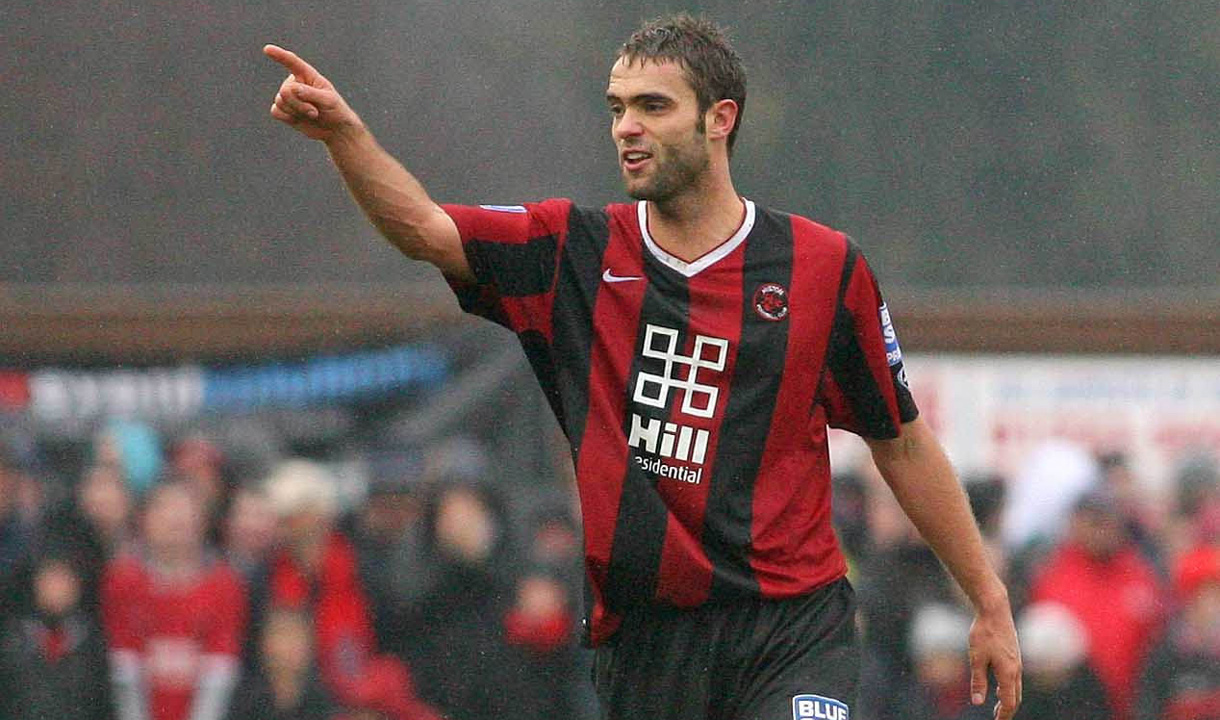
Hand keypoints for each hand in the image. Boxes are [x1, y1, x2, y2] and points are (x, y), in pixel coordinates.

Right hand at [263, 44, 360, 141]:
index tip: (267, 49)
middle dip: (300, 104)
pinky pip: (275, 111)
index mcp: (307, 74)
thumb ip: (311, 93)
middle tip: (315, 112)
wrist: (334, 129)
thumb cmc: (335, 110)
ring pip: (280, 102)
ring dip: (297, 112)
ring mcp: (287, 96)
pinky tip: (298, 119)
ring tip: (312, 114)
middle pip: (286, 91)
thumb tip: (293, 88)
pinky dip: (287, 118)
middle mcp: (295, 82)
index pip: (292, 62)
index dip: (279, 55)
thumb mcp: (328, 101)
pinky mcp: (283, 109)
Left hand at [968, 601, 1022, 719]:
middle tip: (998, 718)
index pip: (1010, 702)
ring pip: (1016, 687)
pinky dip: (1010, 688)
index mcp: (1008, 673)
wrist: (994, 610)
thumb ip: (978, 682)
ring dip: (1009, 699)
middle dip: (1008, 710)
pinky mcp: (1014, 655)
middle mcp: (1016, 670)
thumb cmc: (983, 633)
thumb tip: (977, 702)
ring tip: (999, 707)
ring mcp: (1017, 662)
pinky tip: (1000, 687)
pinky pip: (1015, 678)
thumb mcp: (976, 658)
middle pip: (1016, 697)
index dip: (1004, 715)